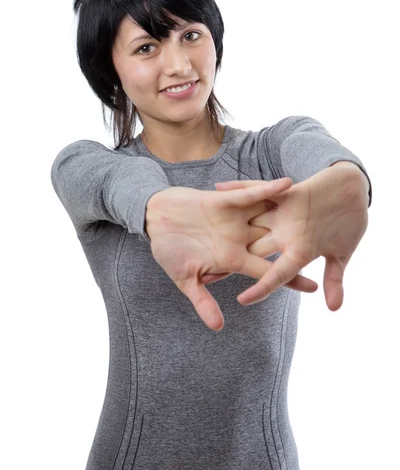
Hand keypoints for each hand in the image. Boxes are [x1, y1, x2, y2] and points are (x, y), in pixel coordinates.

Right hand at [145, 178, 317, 330]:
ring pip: (270, 217)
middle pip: (276, 244)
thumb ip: (202, 300)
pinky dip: (268, 189)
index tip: (314, 288)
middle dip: (300, 245)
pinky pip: (252, 194)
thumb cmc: (168, 250)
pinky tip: (288, 184)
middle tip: (329, 246)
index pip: (267, 272)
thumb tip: (218, 327)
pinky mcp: (228, 199)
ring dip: (293, 213)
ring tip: (320, 209)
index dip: (289, 279)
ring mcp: (236, 218)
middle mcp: (240, 238)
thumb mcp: (184, 278)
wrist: (155, 219)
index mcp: (232, 259)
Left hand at [215, 167, 368, 310]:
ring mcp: (281, 211)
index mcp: (295, 250)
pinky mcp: (283, 191)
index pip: (273, 273)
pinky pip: (258, 190)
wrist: (353, 192)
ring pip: (248, 220)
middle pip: (252, 248)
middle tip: (205, 275)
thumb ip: (334, 279)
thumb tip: (334, 309)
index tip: (243, 301)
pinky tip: (219, 187)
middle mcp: (283, 233)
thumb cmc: (349, 225)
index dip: (259, 287)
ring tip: (199, 229)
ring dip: (226, 223)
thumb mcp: (342, 253)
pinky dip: (240, 187)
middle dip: (230, 262)